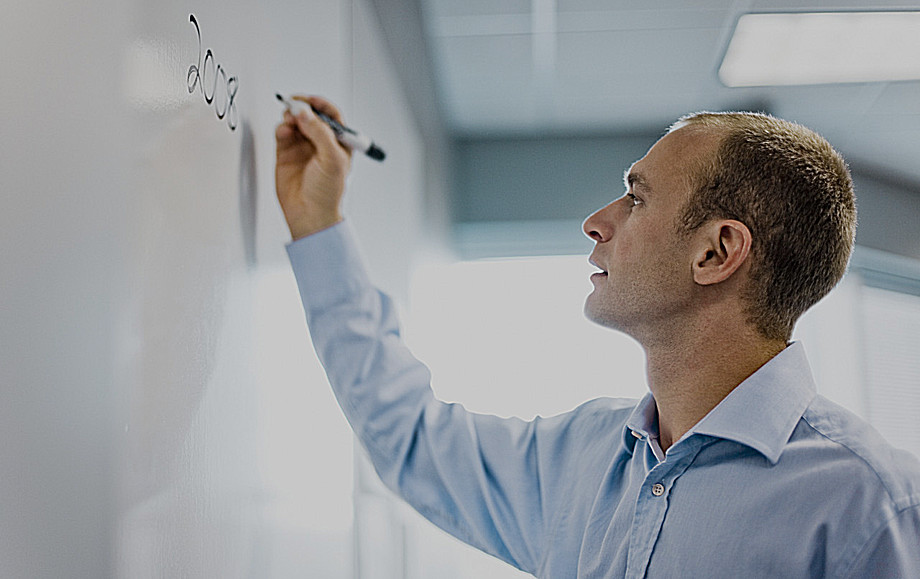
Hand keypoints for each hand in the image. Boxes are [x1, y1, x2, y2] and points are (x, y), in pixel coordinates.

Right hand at [275, 95, 352, 239]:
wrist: (309, 213)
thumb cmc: (327, 192)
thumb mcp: (332, 160)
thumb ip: (320, 133)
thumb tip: (306, 113)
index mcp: (338, 142)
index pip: (330, 115)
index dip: (320, 104)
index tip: (310, 101)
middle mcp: (320, 142)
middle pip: (310, 115)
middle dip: (302, 108)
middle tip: (295, 107)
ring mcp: (302, 146)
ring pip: (295, 121)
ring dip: (290, 116)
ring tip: (289, 120)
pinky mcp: (286, 153)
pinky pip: (283, 133)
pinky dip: (282, 128)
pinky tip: (283, 131)